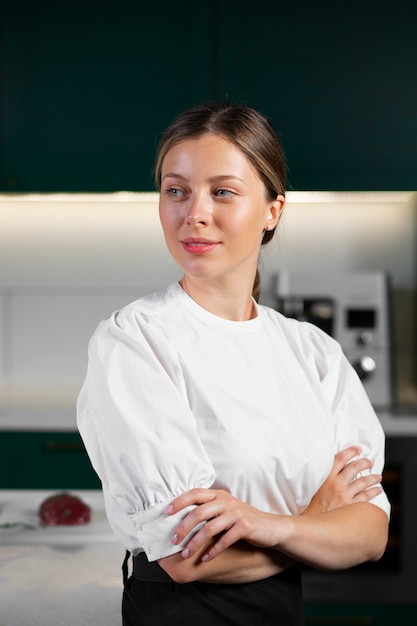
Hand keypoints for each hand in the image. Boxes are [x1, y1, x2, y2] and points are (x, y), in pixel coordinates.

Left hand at [166, 488, 286, 562]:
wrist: (271, 527)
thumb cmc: (243, 520)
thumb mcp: (226, 510)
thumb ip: (209, 510)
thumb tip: (181, 520)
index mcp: (219, 495)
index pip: (195, 493)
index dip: (179, 501)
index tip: (166, 512)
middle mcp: (226, 501)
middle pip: (199, 512)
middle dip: (183, 527)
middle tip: (172, 541)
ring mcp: (236, 513)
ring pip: (209, 528)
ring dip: (195, 543)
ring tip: (186, 554)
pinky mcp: (244, 526)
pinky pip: (224, 540)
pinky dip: (213, 551)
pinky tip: (206, 559)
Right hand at [302, 445, 382, 516]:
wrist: (312, 520)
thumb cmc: (312, 502)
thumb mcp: (314, 484)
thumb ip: (324, 474)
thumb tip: (334, 466)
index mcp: (327, 476)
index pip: (341, 458)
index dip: (351, 451)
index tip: (358, 449)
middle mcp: (337, 483)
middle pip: (354, 468)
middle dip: (364, 462)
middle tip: (369, 461)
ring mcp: (345, 495)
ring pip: (363, 482)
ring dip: (372, 477)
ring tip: (378, 476)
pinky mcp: (350, 506)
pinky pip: (366, 497)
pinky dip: (373, 492)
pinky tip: (378, 490)